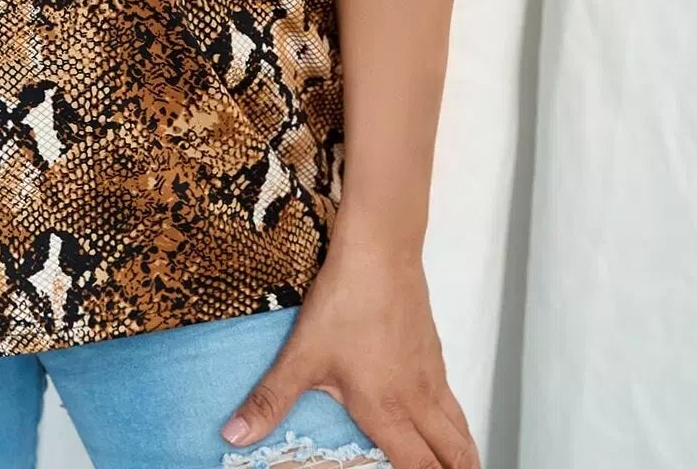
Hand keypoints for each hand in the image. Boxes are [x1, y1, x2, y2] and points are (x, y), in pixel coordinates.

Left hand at [220, 241, 480, 468]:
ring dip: (461, 454)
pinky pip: (453, 399)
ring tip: (457, 466)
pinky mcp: (434, 352)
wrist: (381, 251)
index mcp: (388, 410)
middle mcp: (417, 398)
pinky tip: (440, 417)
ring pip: (459, 427)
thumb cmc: (346, 300)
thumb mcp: (302, 355)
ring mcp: (431, 374)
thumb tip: (235, 433)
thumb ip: (270, 400)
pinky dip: (455, 422)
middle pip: (454, 454)